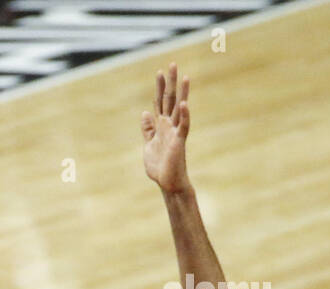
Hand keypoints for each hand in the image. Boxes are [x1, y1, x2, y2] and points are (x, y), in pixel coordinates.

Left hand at [142, 64, 190, 193]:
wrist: (167, 183)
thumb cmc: (160, 166)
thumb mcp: (148, 144)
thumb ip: (147, 129)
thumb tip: (145, 113)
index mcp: (160, 126)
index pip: (160, 102)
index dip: (159, 88)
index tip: (160, 72)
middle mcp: (169, 125)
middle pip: (170, 100)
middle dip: (171, 83)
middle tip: (172, 64)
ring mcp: (175, 132)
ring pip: (179, 108)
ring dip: (182, 92)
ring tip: (185, 76)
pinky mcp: (179, 141)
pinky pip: (183, 126)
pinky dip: (184, 115)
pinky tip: (184, 103)